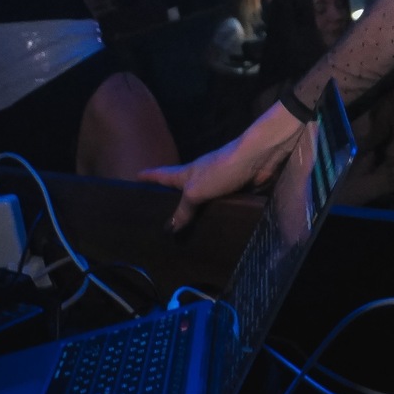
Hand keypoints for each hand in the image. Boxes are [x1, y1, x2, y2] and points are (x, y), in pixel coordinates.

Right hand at [138, 100, 303, 230]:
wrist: (258, 159)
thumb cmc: (221, 169)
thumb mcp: (196, 190)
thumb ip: (184, 209)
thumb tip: (169, 228)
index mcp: (186, 173)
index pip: (162, 175)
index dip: (149, 176)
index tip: (136, 177)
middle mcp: (200, 177)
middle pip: (181, 190)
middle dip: (171, 201)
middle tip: (159, 220)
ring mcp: (218, 185)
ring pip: (202, 201)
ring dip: (195, 213)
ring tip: (185, 234)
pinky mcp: (235, 191)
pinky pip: (220, 207)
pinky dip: (215, 216)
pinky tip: (213, 231)